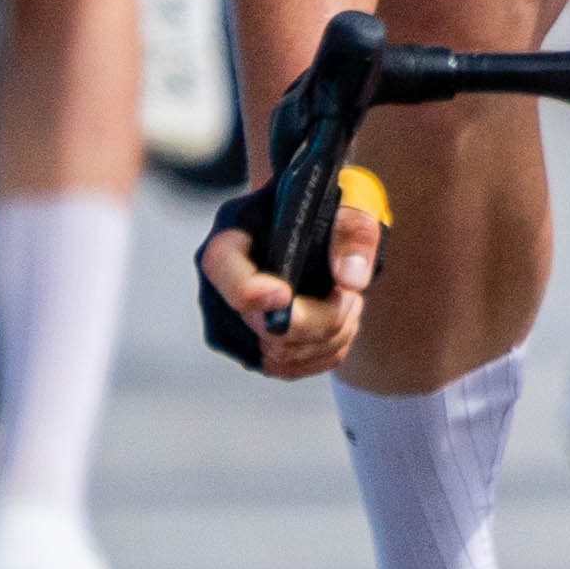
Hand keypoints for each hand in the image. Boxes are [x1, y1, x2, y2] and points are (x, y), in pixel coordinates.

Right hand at [195, 166, 382, 377]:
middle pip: (267, 331)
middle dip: (325, 319)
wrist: (305, 226)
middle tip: (352, 295)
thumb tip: (351, 281)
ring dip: (332, 336)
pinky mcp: (248, 352)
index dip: (252, 295)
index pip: (226, 276)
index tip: (285, 294)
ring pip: (283, 358)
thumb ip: (353, 229)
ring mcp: (227, 327)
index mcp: (228, 242)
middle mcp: (216, 290)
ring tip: (348, 302)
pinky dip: (325, 352)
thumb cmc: (324, 208)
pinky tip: (339, 323)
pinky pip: (290, 369)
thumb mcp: (345, 199)